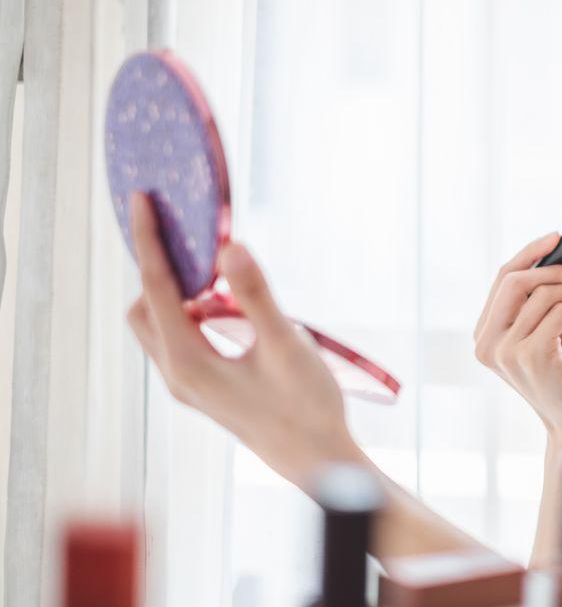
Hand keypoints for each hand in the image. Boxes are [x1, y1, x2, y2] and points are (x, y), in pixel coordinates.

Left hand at [125, 193, 364, 487]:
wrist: (317, 462)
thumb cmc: (306, 407)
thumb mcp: (286, 345)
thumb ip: (255, 295)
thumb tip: (228, 246)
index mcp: (188, 362)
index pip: (156, 287)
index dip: (148, 240)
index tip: (143, 201)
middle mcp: (178, 375)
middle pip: (144, 307)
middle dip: (158, 267)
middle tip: (188, 235)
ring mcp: (190, 386)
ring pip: (161, 326)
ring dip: (178, 293)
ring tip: (217, 272)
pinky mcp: (207, 390)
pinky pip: (182, 340)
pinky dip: (193, 313)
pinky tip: (230, 308)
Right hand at [473, 234, 561, 443]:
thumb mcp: (551, 330)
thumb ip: (543, 299)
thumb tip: (557, 258)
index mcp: (485, 335)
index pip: (502, 280)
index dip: (529, 254)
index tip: (556, 238)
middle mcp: (487, 343)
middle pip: (513, 280)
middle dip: (554, 268)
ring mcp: (505, 351)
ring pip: (542, 294)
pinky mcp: (530, 356)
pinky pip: (560, 312)